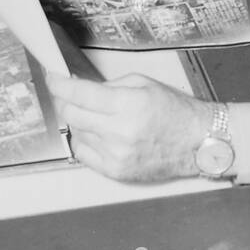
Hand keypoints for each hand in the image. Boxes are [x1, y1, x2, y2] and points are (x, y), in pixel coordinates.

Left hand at [47, 73, 213, 182]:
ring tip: (92, 114)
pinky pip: (84, 153)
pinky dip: (84, 140)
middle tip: (67, 94)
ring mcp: (116, 154)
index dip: (59, 84)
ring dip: (77, 120)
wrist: (197, 142)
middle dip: (64, 100)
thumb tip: (80, 88)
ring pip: (76, 133)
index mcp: (127, 104)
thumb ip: (109, 86)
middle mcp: (119, 131)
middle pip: (71, 114)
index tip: (52, 77)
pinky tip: (96, 132)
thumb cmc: (175, 111)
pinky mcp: (116, 171)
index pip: (79, 94)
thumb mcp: (143, 84)